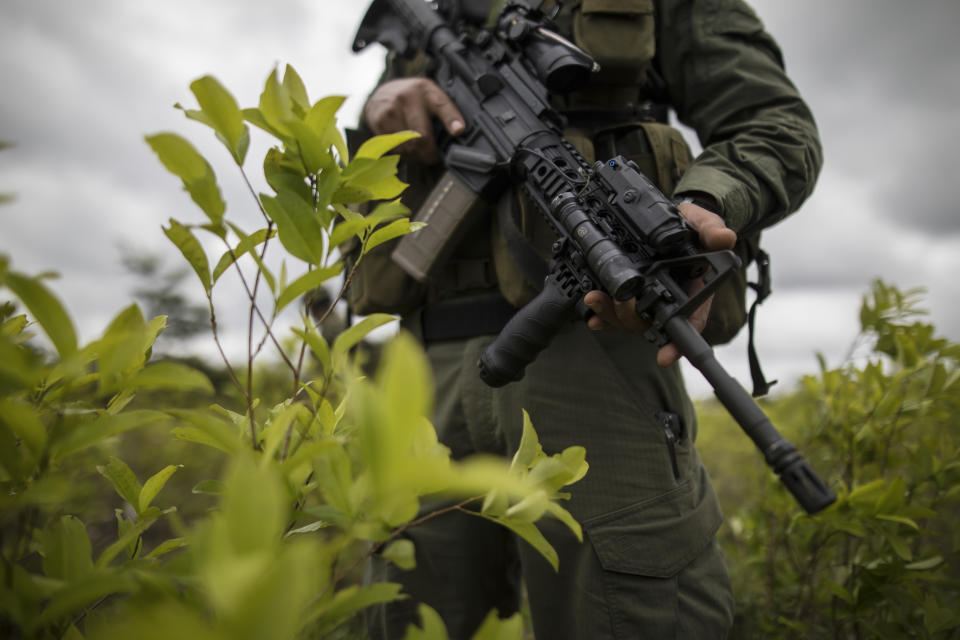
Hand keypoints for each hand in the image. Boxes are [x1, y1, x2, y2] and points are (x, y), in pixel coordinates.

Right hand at [363, 78, 465, 163]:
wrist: (382, 93)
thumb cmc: (414, 99)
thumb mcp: (431, 97)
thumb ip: (444, 112)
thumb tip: (457, 133)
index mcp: (427, 90)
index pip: (441, 106)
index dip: (451, 120)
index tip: (458, 130)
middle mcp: (408, 96)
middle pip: (422, 136)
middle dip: (429, 153)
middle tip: (433, 156)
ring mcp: (391, 108)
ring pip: (407, 146)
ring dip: (415, 154)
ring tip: (417, 149)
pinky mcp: (379, 120)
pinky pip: (394, 147)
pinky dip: (402, 152)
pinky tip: (405, 145)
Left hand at [584, 199, 736, 366]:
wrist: (675, 223)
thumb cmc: (693, 229)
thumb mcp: (704, 224)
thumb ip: (712, 230)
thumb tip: (724, 238)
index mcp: (694, 293)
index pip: (689, 324)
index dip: (677, 344)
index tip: (665, 356)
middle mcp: (670, 302)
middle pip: (649, 324)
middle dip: (628, 317)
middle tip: (615, 302)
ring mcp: (648, 301)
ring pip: (629, 320)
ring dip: (610, 315)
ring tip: (594, 300)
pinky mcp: (631, 296)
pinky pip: (616, 315)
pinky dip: (602, 317)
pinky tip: (591, 316)